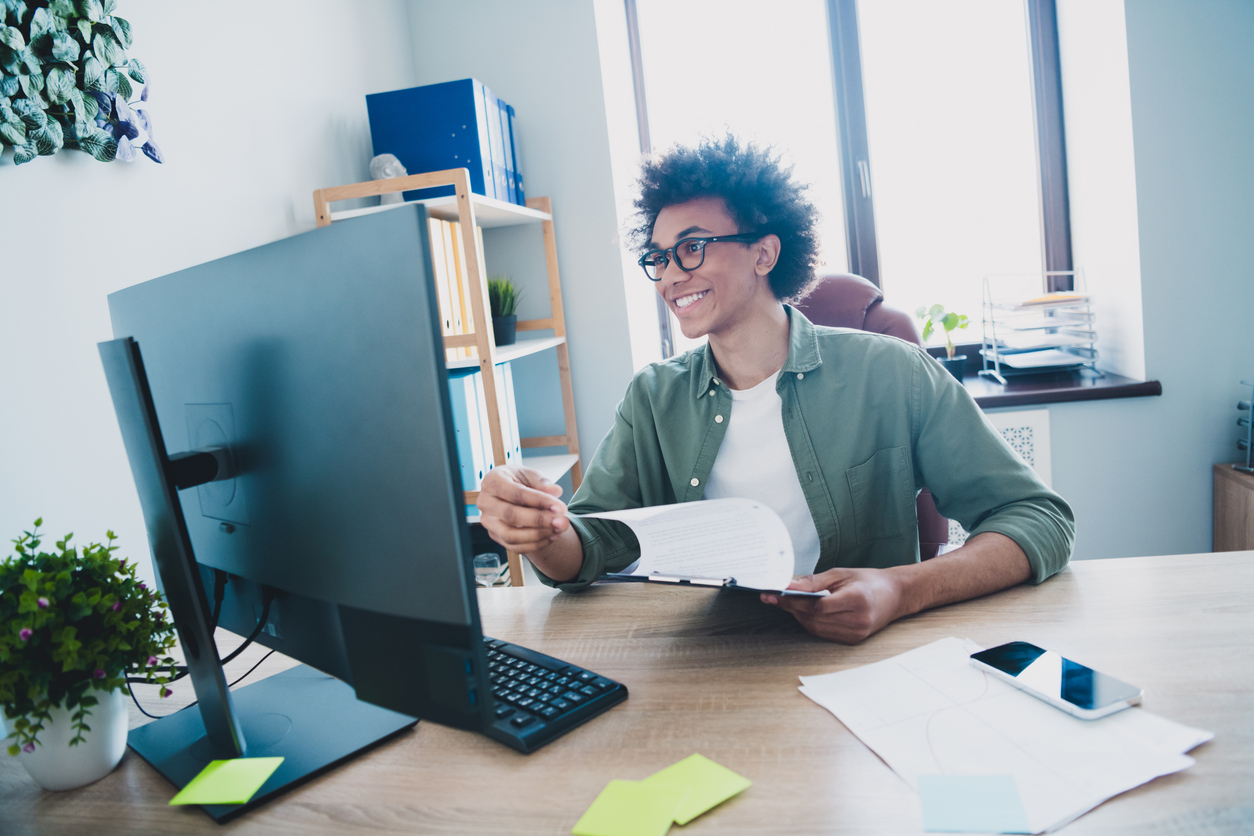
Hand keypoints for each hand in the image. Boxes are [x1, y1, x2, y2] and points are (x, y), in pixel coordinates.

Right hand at [476, 465, 569, 553]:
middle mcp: (485, 502)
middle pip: (512, 516)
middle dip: (540, 521)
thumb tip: (555, 491)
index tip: (559, 507)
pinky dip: (535, 544)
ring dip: (538, 535)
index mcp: (492, 481)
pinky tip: (551, 536)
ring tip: (558, 530)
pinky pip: (515, 546)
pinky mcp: (495, 536)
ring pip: (511, 536)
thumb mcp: (530, 475)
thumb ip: (542, 482)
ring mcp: (488, 522)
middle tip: (562, 521)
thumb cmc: (518, 481)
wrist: (509, 492)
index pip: (516, 494)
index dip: (539, 501)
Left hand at [760, 567, 905, 643]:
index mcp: (856, 601)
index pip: (816, 606)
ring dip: (798, 615)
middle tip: (774, 596)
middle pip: (813, 618)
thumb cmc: (869, 581)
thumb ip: (815, 581)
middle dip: (790, 607)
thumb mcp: (842, 573)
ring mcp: (856, 634)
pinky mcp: (853, 641)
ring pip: (815, 628)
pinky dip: (811, 623)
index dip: (791, 601)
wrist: (896, 595)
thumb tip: (789, 586)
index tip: (772, 594)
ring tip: (788, 602)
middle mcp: (857, 621)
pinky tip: (806, 611)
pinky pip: (823, 633)